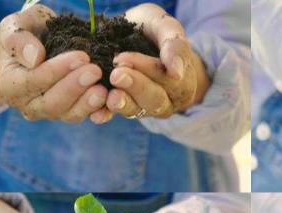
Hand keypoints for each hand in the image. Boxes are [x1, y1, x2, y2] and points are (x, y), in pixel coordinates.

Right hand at [0, 4, 107, 122]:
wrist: (44, 41)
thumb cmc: (29, 32)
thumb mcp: (16, 26)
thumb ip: (17, 39)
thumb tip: (34, 58)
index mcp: (11, 85)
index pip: (33, 82)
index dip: (56, 71)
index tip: (81, 56)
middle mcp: (30, 105)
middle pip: (52, 104)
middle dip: (75, 87)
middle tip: (95, 71)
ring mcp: (53, 112)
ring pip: (70, 115)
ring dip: (88, 103)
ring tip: (104, 89)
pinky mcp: (73, 112)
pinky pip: (87, 117)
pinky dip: (100, 111)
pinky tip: (112, 100)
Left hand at [104, 3, 209, 118]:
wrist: (133, 36)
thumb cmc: (153, 30)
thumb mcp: (165, 26)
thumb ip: (175, 45)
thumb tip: (175, 72)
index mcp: (184, 82)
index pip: (171, 81)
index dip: (149, 70)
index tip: (126, 57)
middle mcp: (167, 100)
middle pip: (156, 100)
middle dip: (136, 87)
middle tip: (116, 73)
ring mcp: (145, 108)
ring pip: (137, 111)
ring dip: (124, 103)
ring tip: (111, 96)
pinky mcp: (123, 109)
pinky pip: (115, 116)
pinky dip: (106, 115)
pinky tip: (97, 112)